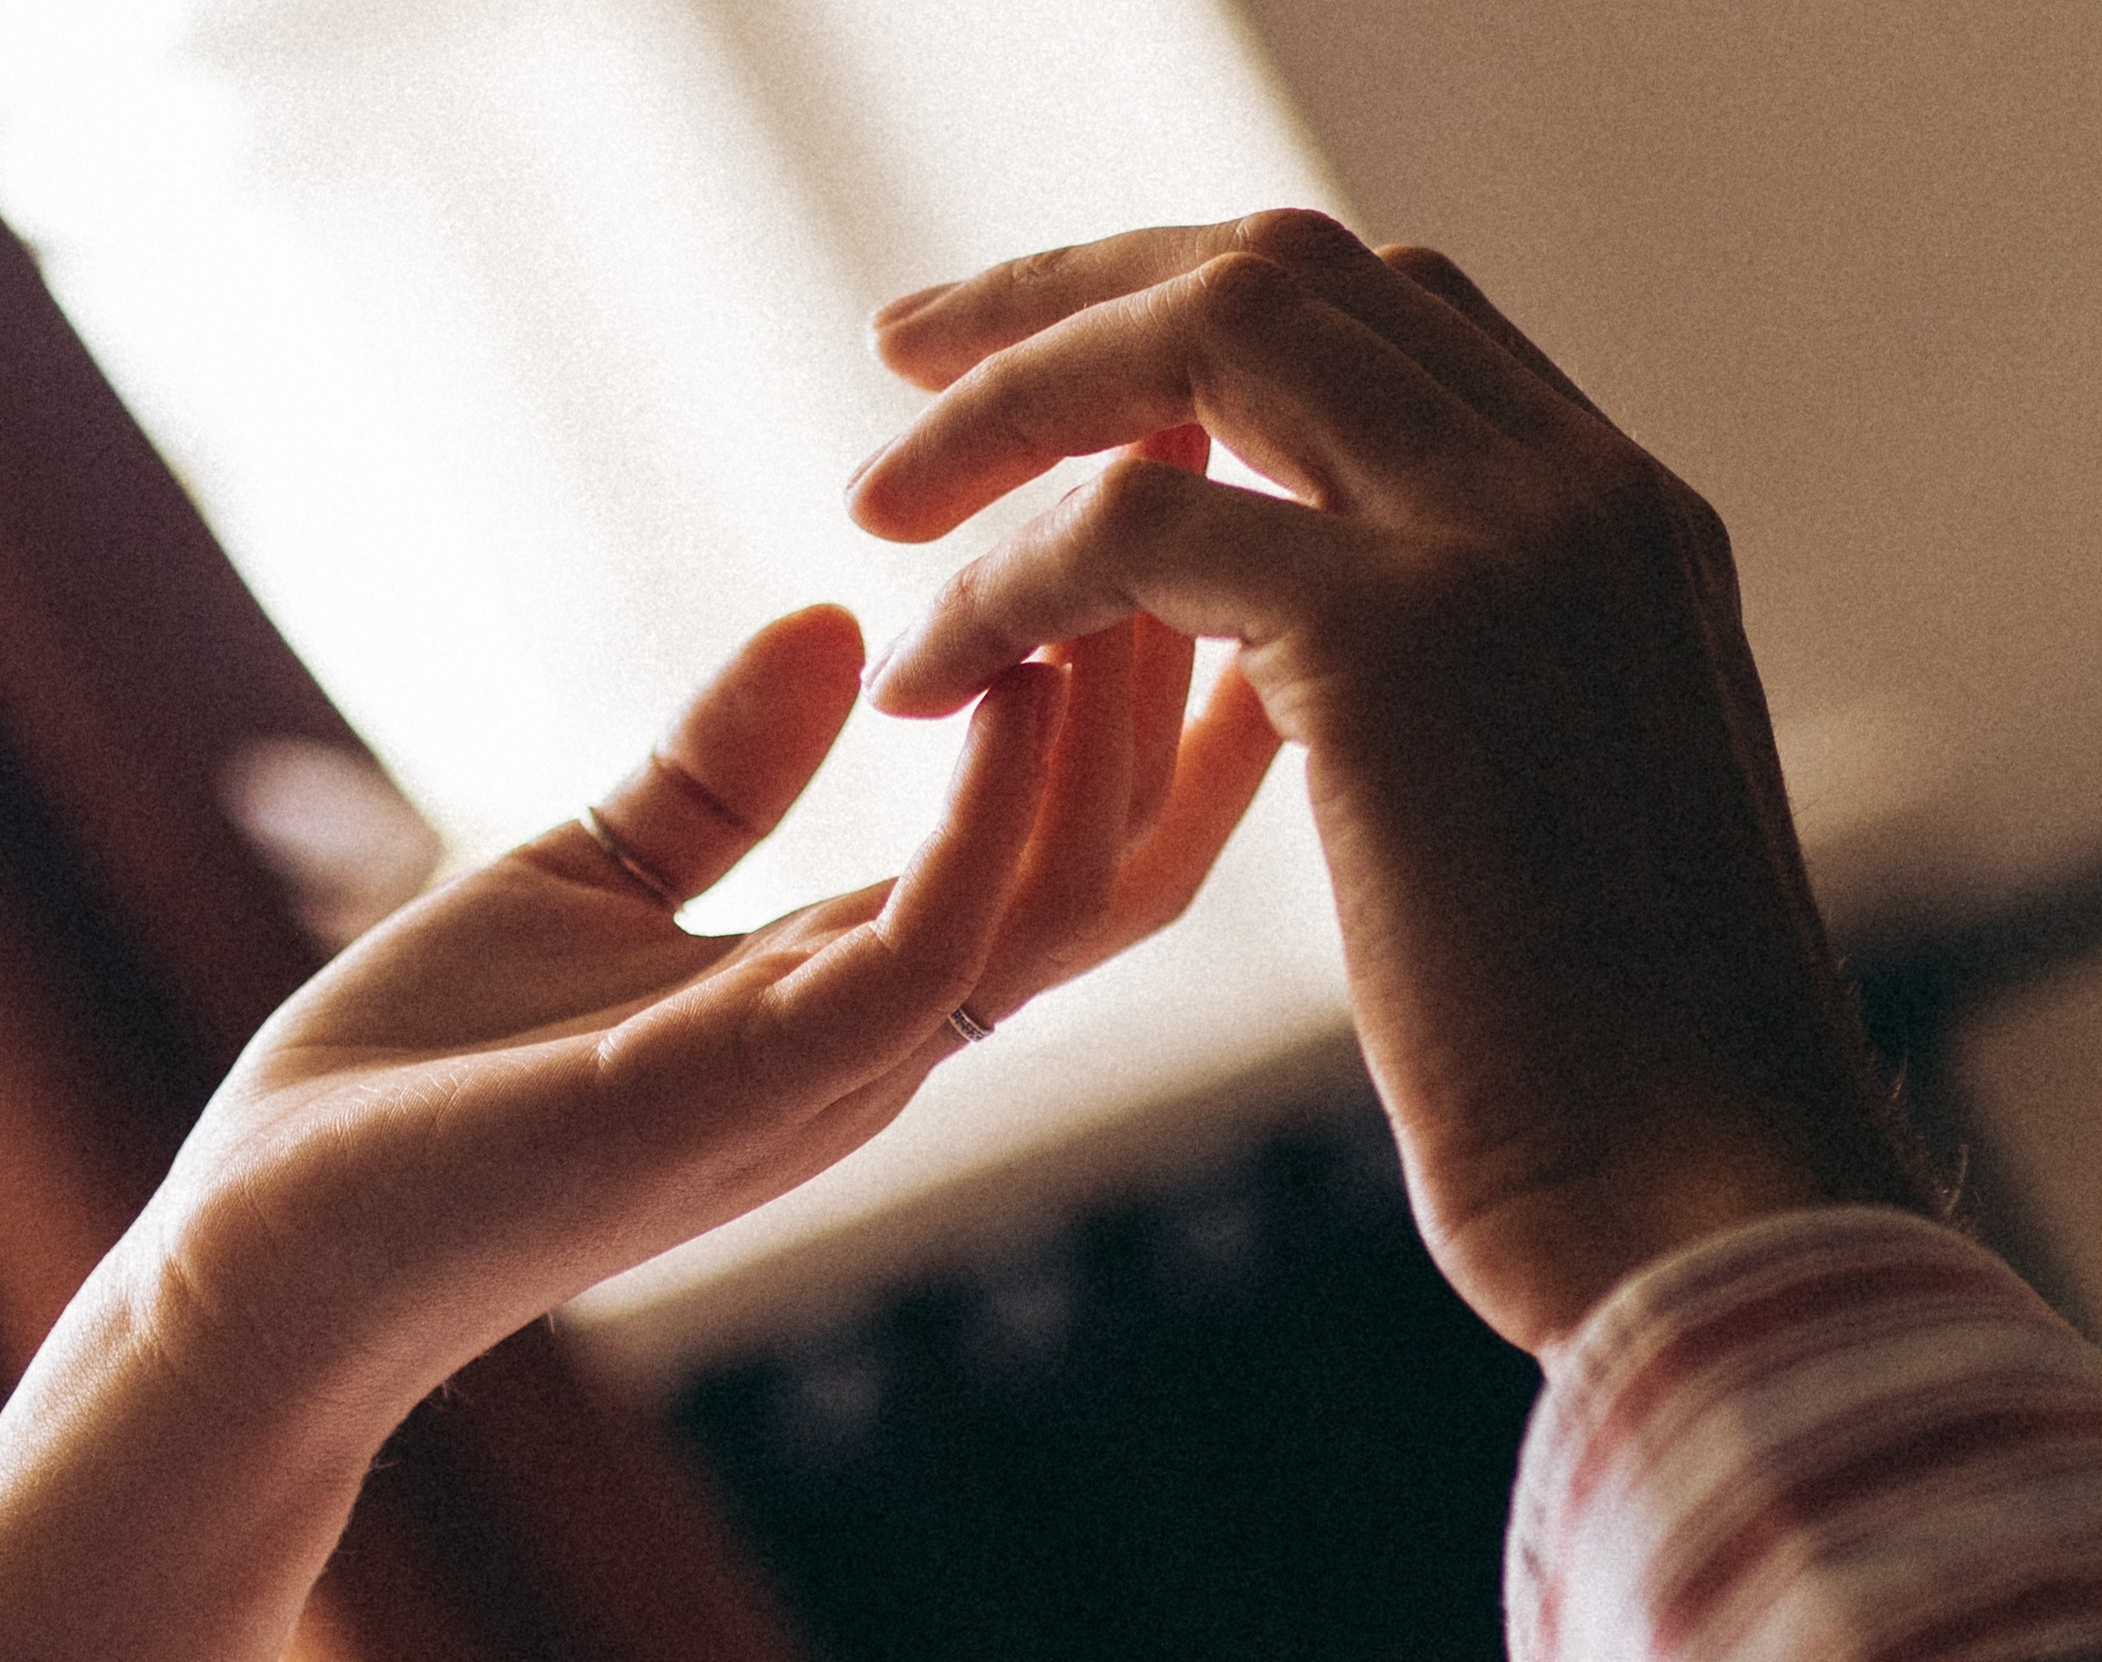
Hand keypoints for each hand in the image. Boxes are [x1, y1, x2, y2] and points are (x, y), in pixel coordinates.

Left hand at [0, 602, 1271, 1661]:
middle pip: (1113, 864)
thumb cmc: (422, 1078)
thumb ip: (723, 774)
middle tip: (1213, 467)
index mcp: (853, 994)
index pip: (1077, 851)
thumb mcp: (588, 873)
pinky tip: (1009, 667)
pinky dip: (994, 809)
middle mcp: (876, 1043)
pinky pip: (931, 948)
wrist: (264, 1244)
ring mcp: (823, 1077)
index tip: (1190, 523)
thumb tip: (833, 619)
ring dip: (1114, 714)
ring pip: (1059, 898)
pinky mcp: (737, 1091)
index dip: (1157, 703)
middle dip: (1178, 676)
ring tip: (1141, 521)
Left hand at [849, 212, 1931, 1354]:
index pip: (1378, 307)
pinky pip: (1140, 531)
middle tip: (903, 348)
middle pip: (1281, 273)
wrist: (1707, 1203)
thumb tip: (1302, 638)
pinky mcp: (1405, 647)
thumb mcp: (1551, 806)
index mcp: (1613, 518)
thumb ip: (1458, 673)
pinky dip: (1005, 585)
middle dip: (1069, 293)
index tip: (1047, 356)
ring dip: (1011, 405)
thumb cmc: (1613, 1060)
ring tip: (873, 500)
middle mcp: (1573, 490)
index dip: (1189, 303)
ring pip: (1207, 344)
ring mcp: (1506, 547)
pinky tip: (923, 674)